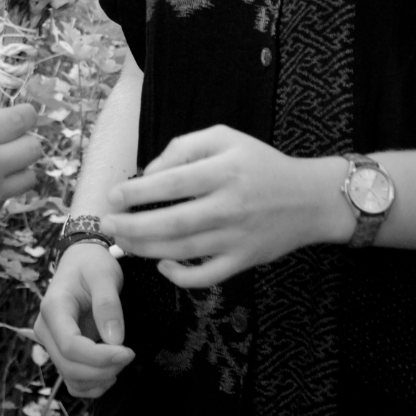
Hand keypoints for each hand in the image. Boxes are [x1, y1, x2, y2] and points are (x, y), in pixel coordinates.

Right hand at [34, 243, 132, 397]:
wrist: (81, 261)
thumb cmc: (92, 264)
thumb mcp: (104, 274)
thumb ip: (108, 304)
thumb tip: (114, 339)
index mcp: (53, 308)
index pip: (70, 346)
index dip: (100, 357)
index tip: (128, 352)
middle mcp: (46, 328)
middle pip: (69, 366)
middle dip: (103, 369)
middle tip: (130, 355)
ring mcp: (51, 342)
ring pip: (71, 378)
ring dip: (99, 379)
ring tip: (122, 361)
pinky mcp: (61, 352)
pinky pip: (73, 381)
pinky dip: (92, 385)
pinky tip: (111, 371)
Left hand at [102, 125, 348, 286]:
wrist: (310, 198)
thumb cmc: (259, 163)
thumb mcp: (224, 138)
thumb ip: (183, 148)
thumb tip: (149, 174)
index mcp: (224, 170)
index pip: (173, 183)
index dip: (138, 191)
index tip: (113, 196)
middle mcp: (231, 206)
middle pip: (173, 222)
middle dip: (133, 226)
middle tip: (105, 225)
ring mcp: (238, 238)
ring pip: (185, 250)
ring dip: (147, 249)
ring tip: (121, 242)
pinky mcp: (246, 261)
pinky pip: (208, 276)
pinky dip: (182, 276)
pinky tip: (161, 265)